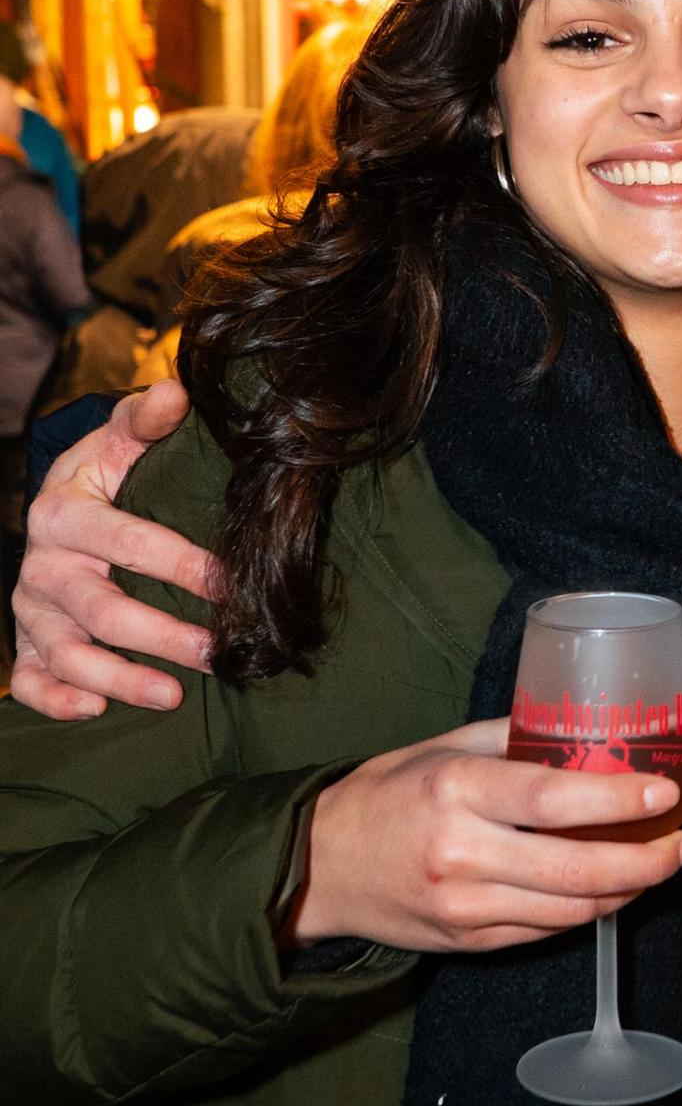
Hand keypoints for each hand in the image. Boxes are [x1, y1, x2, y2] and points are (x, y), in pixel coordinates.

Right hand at [10, 379, 214, 719]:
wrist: (57, 510)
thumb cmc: (101, 479)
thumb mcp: (118, 443)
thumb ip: (144, 422)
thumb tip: (176, 393)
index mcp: (63, 512)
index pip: (123, 541)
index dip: (178, 564)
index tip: (229, 584)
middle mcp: (42, 565)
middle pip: (99, 609)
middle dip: (160, 635)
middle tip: (218, 652)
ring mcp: (32, 610)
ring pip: (67, 654)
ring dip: (118, 680)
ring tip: (173, 696)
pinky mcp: (27, 644)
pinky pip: (29, 681)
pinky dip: (56, 700)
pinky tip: (95, 712)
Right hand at [286, 717, 681, 954]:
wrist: (320, 867)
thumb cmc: (386, 796)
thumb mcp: (442, 748)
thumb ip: (512, 740)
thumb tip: (585, 731)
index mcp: (456, 790)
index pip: (553, 800)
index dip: (619, 802)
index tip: (666, 794)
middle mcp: (461, 853)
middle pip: (576, 871)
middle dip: (647, 862)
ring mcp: (464, 905)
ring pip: (571, 910)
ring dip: (627, 890)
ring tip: (657, 864)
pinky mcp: (468, 940)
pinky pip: (546, 931)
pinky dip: (586, 910)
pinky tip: (609, 888)